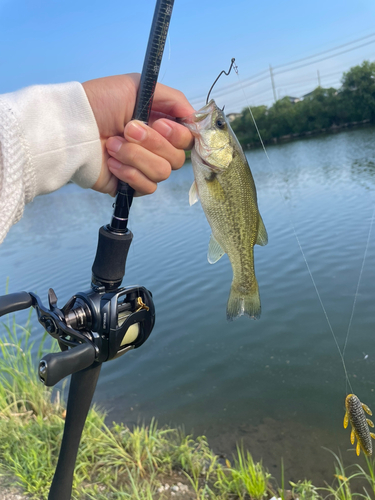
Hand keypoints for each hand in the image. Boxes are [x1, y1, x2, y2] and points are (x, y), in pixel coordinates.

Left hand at [82, 74, 193, 195]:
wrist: (71, 127)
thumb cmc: (98, 102)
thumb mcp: (137, 86)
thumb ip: (173, 98)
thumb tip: (194, 116)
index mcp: (159, 125)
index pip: (188, 139)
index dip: (178, 135)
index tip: (160, 124)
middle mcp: (154, 148)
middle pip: (177, 157)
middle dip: (152, 143)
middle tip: (127, 129)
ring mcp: (142, 167)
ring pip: (163, 172)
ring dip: (135, 156)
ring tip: (112, 144)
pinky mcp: (130, 186)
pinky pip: (148, 187)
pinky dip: (129, 173)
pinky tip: (110, 162)